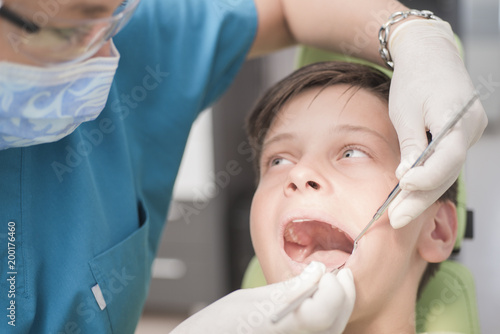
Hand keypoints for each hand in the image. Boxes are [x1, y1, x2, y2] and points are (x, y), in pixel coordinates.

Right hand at [170, 262, 354, 333]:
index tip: (324, 269)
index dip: (332, 288)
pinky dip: (326, 320)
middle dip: (342, 296)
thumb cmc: (213, 328)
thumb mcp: (250, 301)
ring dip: (337, 307)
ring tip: (329, 286)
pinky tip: (317, 304)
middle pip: (335, 323)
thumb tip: (316, 273)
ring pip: (332, 332)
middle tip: (339, 274)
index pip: (325, 310)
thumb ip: (288, 290)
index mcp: (283, 328)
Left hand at [386, 18, 487, 228]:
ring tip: (399, 214)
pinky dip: (428, 178)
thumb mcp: (405, 111)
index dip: (425, 177)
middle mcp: (470, 128)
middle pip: (447, 171)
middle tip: (396, 220)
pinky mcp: (461, 135)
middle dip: (420, 198)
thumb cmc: (414, 79)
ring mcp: (469, 132)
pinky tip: (411, 195)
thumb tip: (408, 177)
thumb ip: (411, 145)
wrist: (429, 55)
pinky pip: (446, 162)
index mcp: (458, 116)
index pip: (447, 157)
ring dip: (423, 193)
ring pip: (447, 170)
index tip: (401, 188)